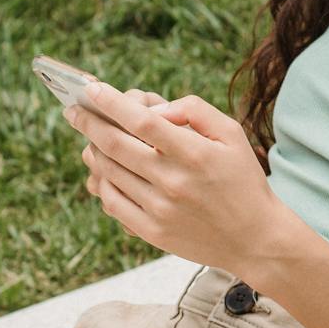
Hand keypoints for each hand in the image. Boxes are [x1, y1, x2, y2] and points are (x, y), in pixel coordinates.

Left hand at [66, 82, 292, 279]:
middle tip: (74, 110)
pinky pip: (112, 202)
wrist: (254, 238)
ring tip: (90, 139)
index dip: (112, 103)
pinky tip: (102, 172)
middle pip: (115, 144)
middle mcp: (173, 180)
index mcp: (194, 153)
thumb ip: (196, 111)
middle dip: (88, 122)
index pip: (142, 121)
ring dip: (92, 150)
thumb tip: (156, 108)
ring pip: (108, 172)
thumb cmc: (243, 181)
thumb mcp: (233, 135)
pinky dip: (101, 183)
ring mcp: (159, 208)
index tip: (92, 90)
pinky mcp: (151, 230)